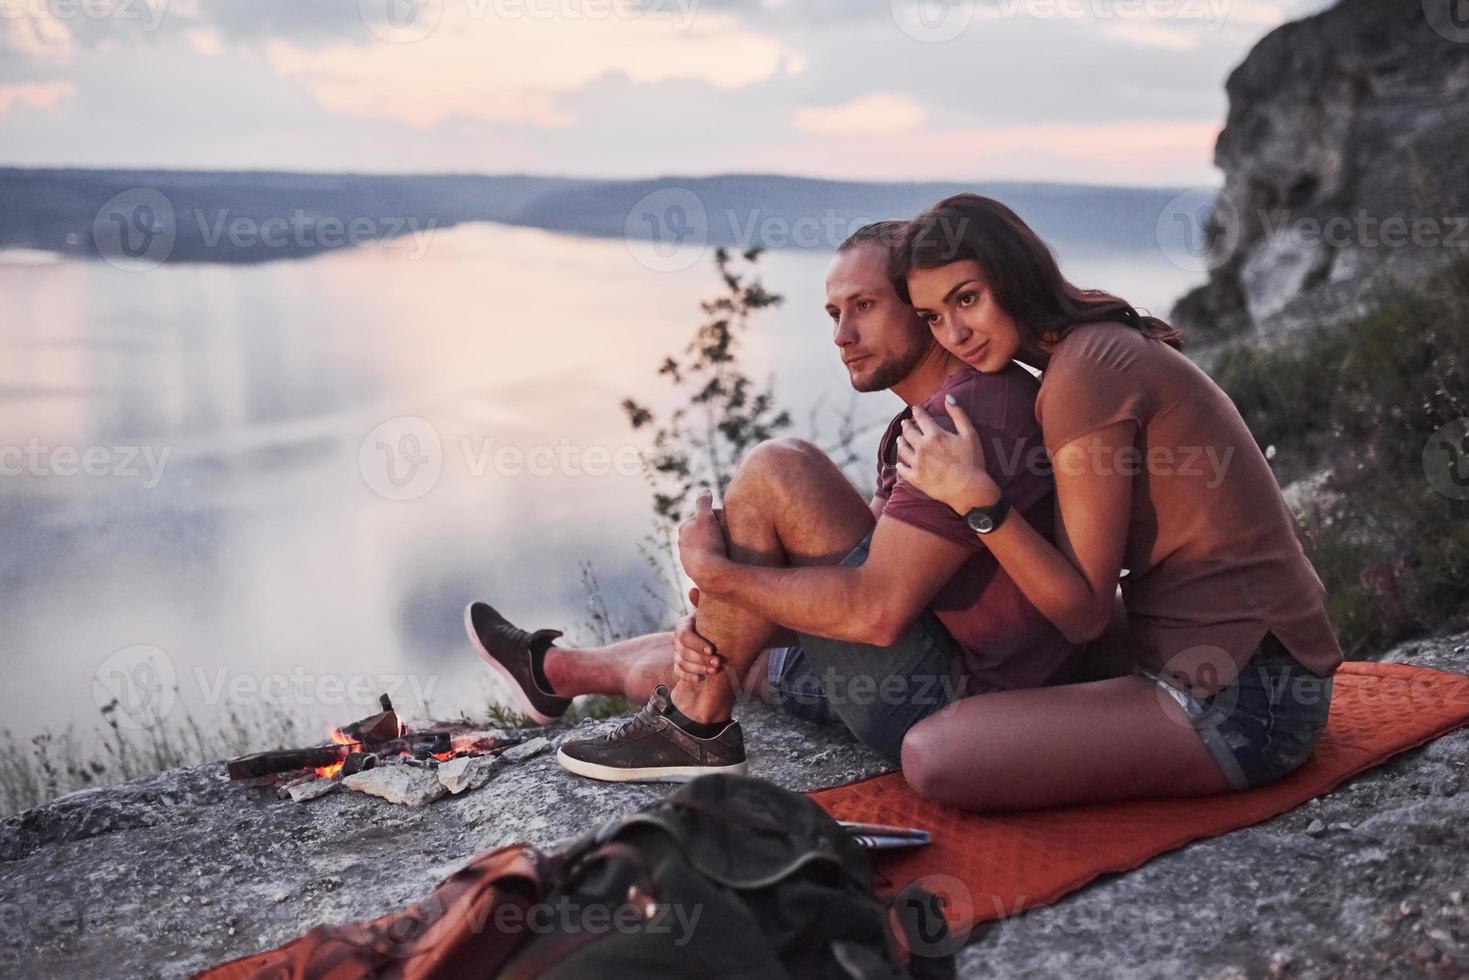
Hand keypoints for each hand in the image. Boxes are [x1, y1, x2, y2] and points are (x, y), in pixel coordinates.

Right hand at [672, 588, 723, 683]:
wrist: (716, 641)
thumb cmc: (716, 624)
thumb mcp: (712, 614)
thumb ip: (704, 604)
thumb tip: (693, 590)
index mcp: (684, 625)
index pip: (684, 635)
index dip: (697, 643)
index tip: (713, 650)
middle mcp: (677, 640)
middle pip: (683, 652)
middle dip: (701, 658)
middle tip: (718, 663)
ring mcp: (677, 654)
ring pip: (682, 663)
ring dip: (699, 668)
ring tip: (715, 671)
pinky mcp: (679, 667)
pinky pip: (679, 673)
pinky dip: (690, 677)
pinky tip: (702, 679)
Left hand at [677, 489, 728, 586]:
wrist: (710, 573)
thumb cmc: (708, 542)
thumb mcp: (706, 517)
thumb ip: (704, 502)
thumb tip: (704, 490)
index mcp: (684, 529)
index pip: (701, 517)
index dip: (716, 515)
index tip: (727, 519)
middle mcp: (682, 545)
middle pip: (702, 533)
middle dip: (714, 531)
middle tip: (729, 532)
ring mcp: (687, 560)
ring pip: (703, 548)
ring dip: (714, 546)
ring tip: (728, 548)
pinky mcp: (694, 574)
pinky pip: (707, 562)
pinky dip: (714, 560)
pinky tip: (724, 561)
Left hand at [894, 396, 1001, 513]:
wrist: (970, 490)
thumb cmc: (973, 461)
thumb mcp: (970, 434)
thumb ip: (958, 414)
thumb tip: (948, 397)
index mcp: (935, 435)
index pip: (921, 418)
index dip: (917, 411)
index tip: (915, 408)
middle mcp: (922, 447)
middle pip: (908, 432)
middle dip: (906, 425)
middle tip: (905, 422)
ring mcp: (917, 464)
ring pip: (902, 449)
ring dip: (901, 442)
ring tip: (901, 439)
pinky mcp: (916, 479)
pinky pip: (902, 470)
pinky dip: (900, 465)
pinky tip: (900, 463)